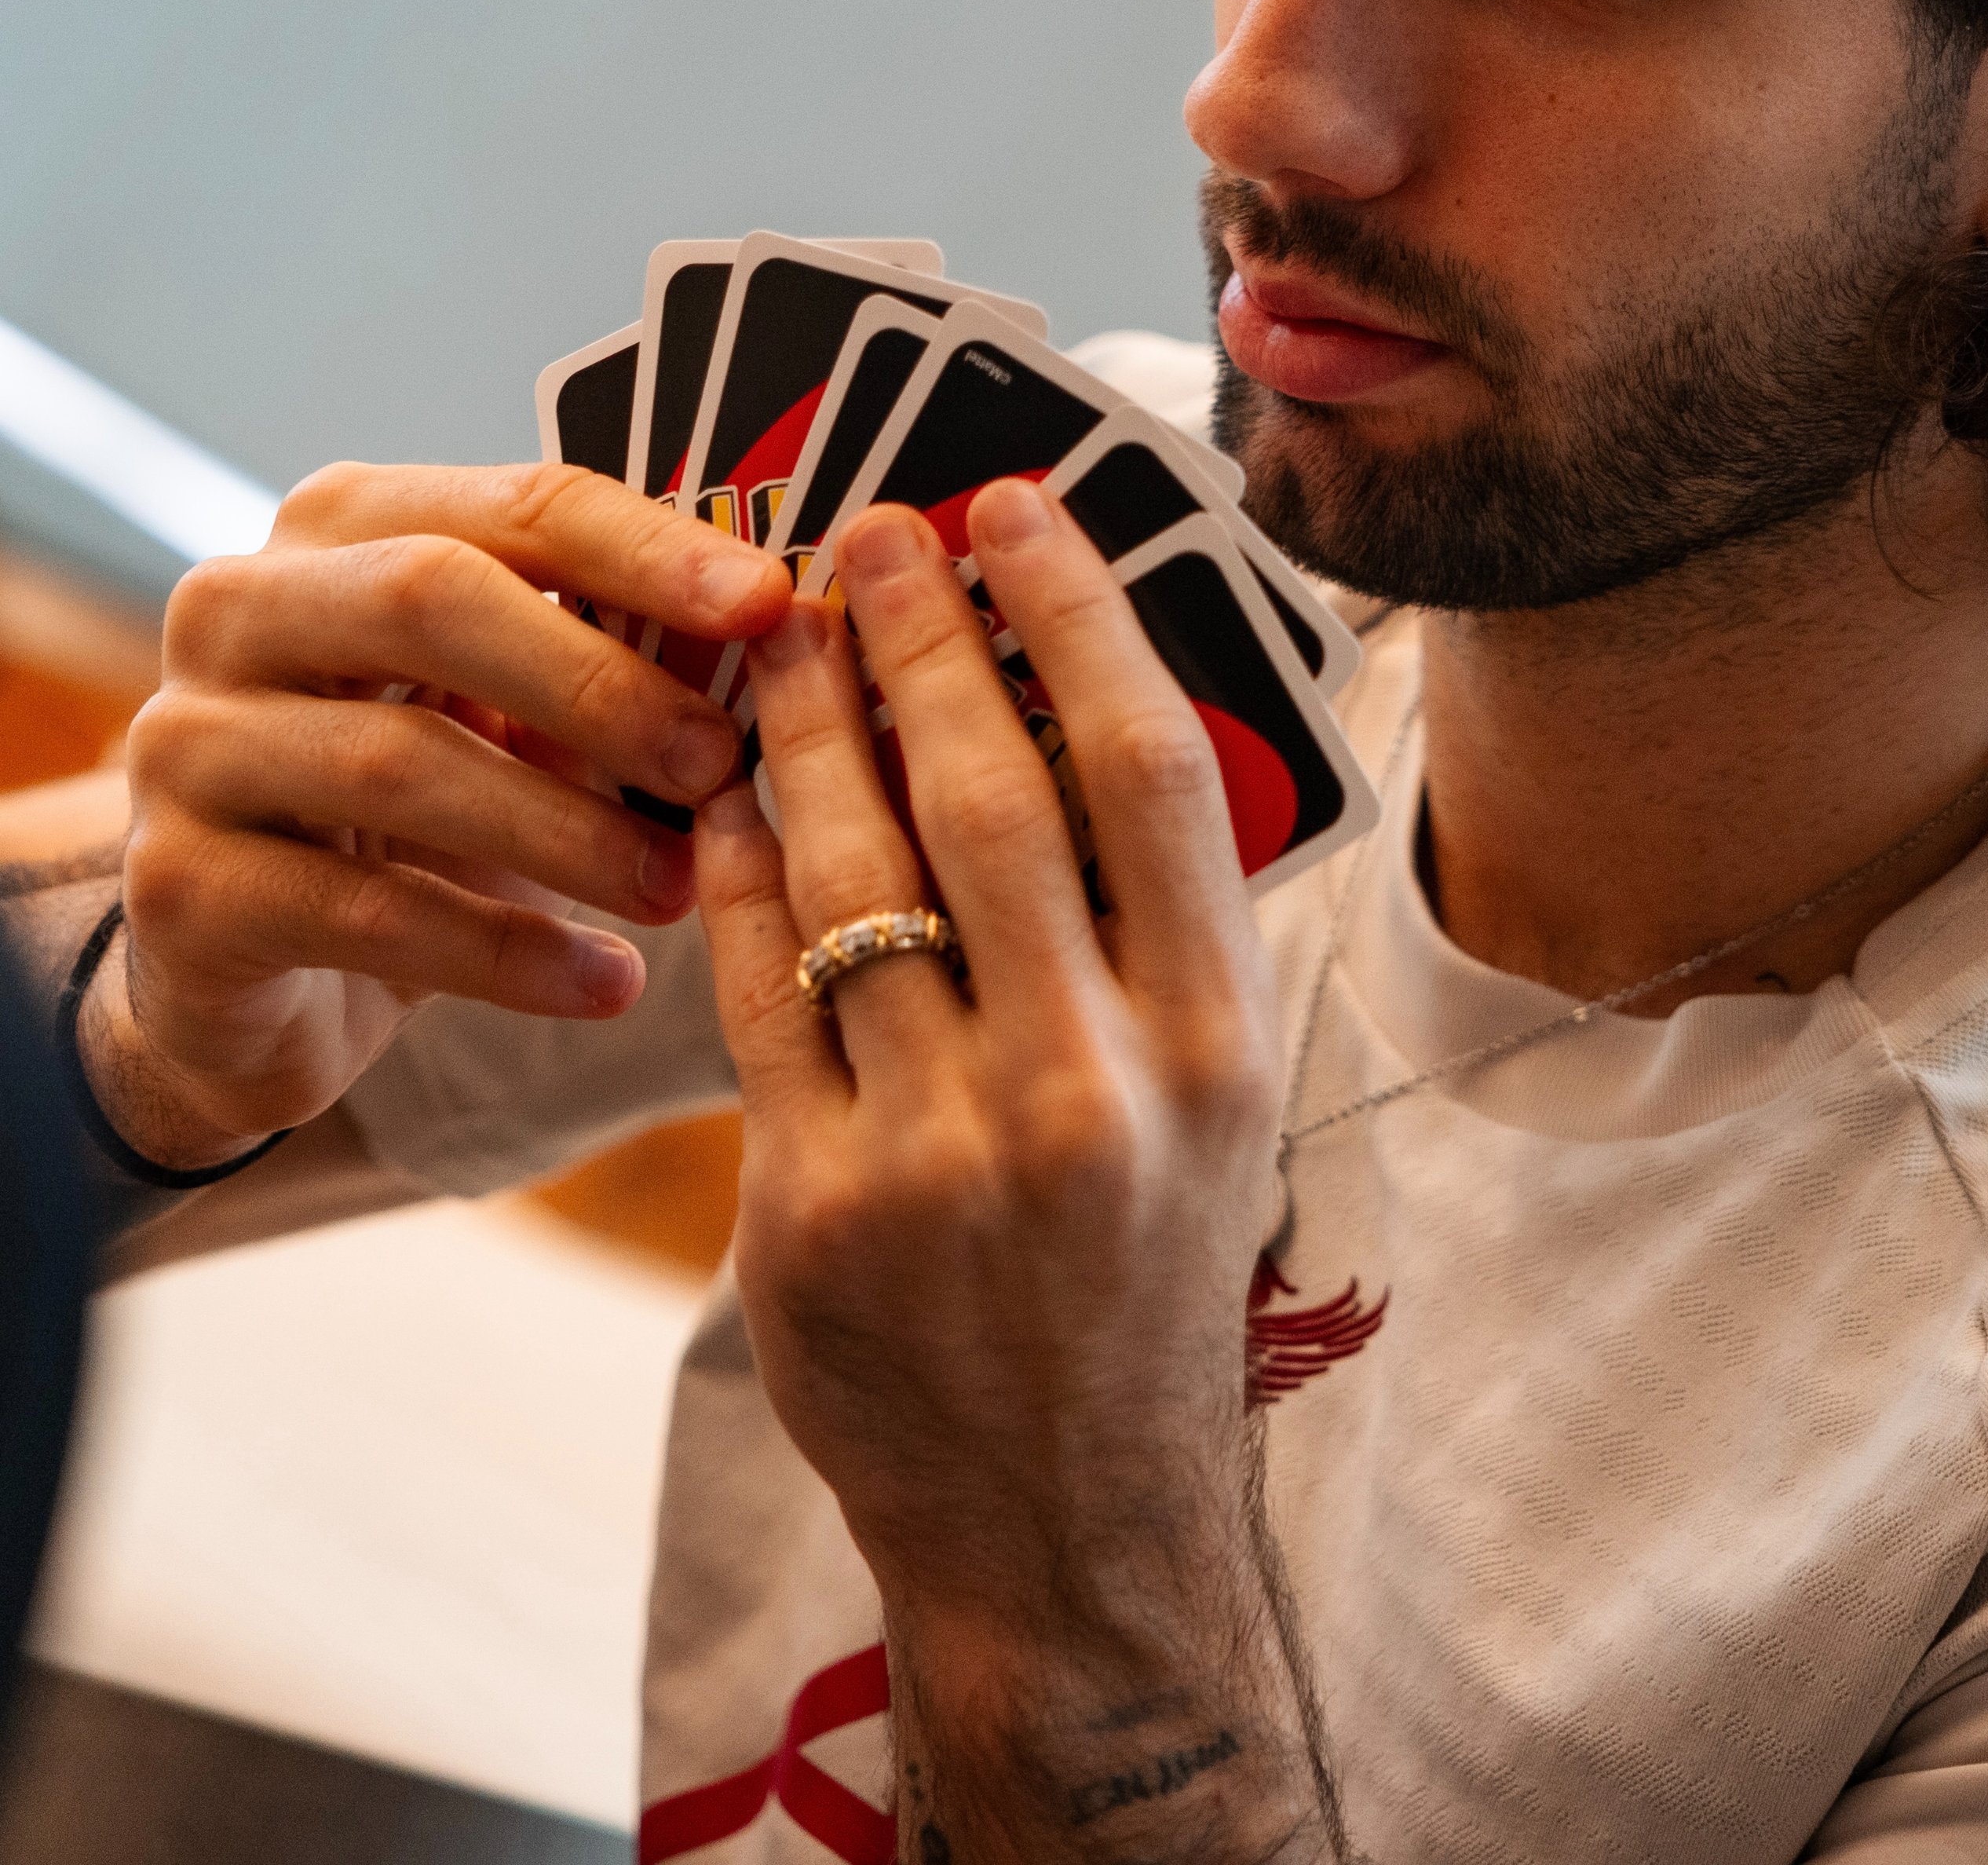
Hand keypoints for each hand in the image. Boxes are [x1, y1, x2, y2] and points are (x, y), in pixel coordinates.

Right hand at [107, 462, 790, 1164]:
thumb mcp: (514, 708)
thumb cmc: (418, 799)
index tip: (773, 601)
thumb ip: (619, 652)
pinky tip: (612, 985)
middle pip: (433, 598)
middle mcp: (238, 607)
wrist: (244, 966)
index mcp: (341, 525)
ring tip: (684, 887)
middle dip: (599, 681)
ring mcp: (190, 745)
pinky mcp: (176, 888)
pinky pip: (364, 912)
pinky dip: (509, 951)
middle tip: (721, 760)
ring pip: (399, 763)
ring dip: (567, 831)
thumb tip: (785, 628)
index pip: (517, 504)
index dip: (650, 549)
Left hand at [701, 481, 1338, 1860]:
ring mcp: (946, 1156)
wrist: (1066, 1521)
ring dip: (813, 727)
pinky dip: (737, 875)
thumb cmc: (1147, 1276)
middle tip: (869, 530)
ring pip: (859, 876)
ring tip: (782, 632)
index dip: (1075, 616)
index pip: (1149, 770)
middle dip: (922, 638)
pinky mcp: (814, 1215)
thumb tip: (1073, 698)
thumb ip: (1161, 924)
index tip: (1016, 513)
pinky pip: (760, 992)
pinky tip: (722, 793)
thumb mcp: (1218, 1101)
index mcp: (1218, 1043)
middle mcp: (1095, 1090)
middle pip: (995, 794)